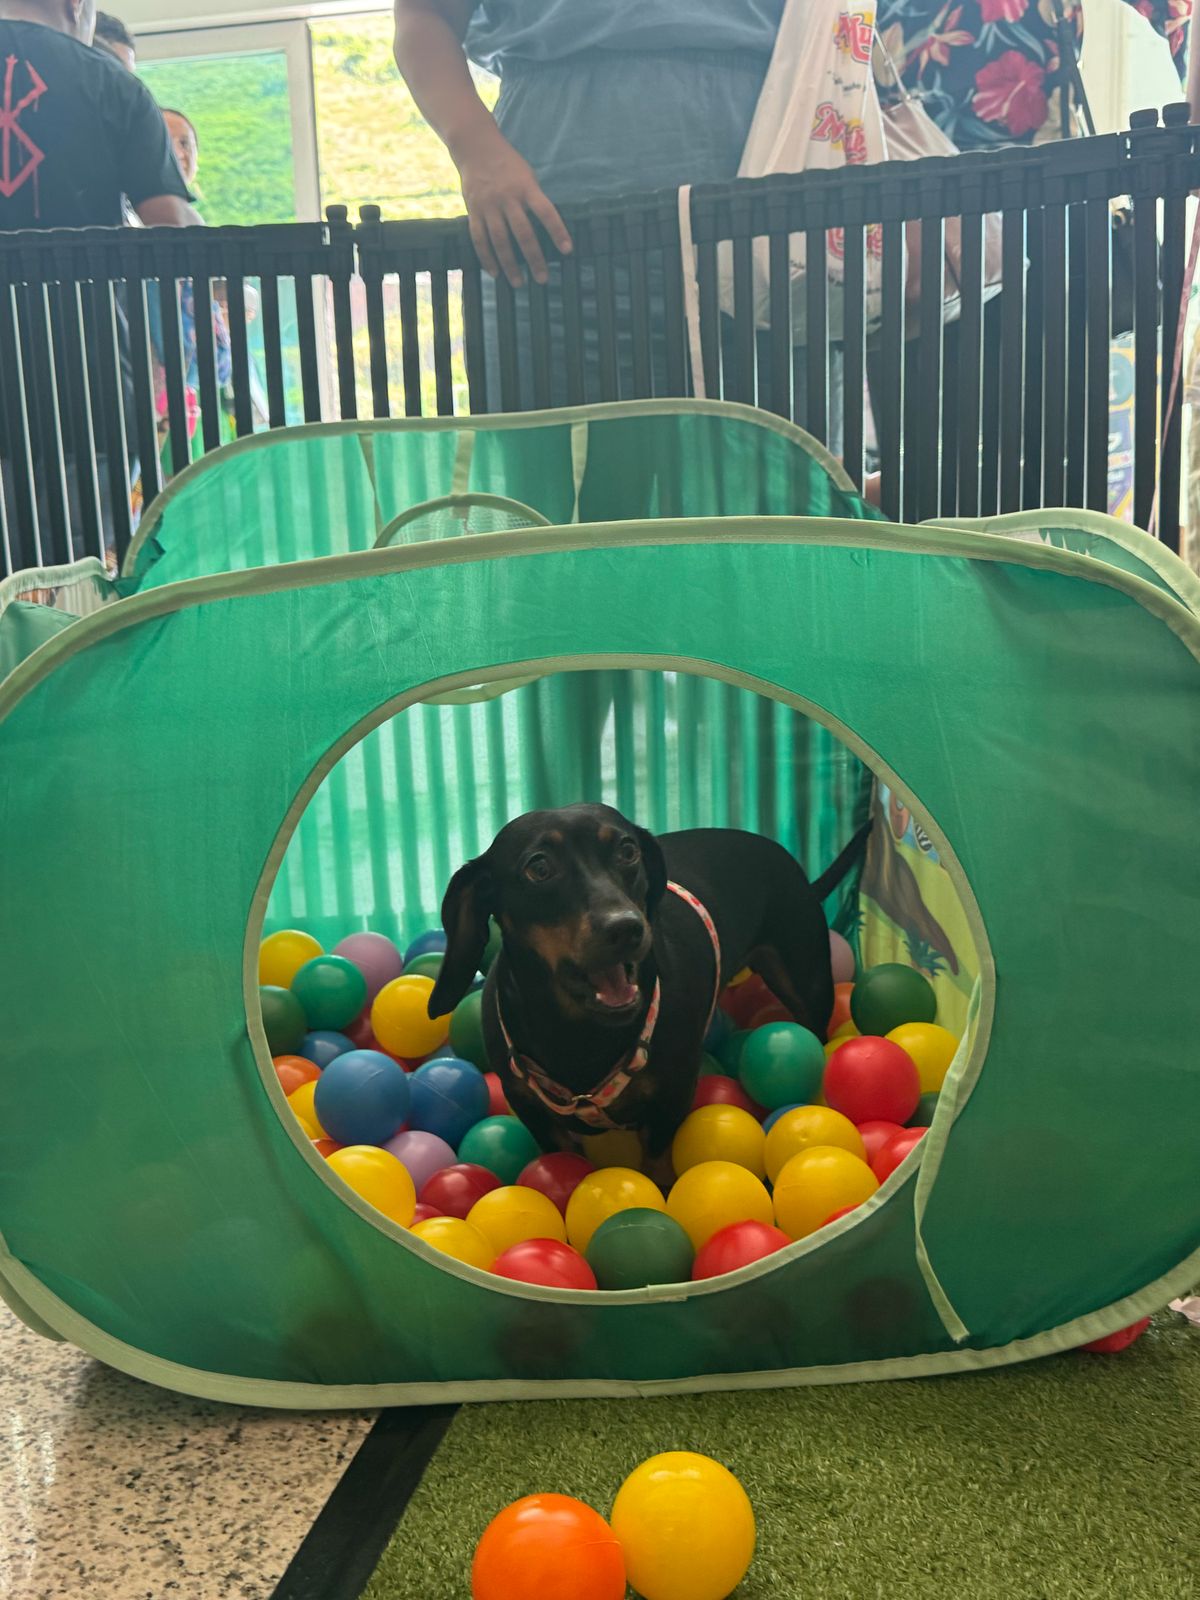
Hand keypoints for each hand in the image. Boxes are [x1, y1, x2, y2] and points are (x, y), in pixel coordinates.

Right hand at [456, 128, 571, 286]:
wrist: (476, 147)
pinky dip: (487, 258)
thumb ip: (535, 199)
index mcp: (526, 187)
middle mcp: (507, 198)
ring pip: (500, 241)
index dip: (558, 231)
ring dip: (510, 265)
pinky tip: (495, 273)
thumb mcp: (527, 175)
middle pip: (523, 233)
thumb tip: (547, 228)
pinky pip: (479, 239)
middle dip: (534, 258)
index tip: (567, 250)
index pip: (546, 212)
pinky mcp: (473, 210)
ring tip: (519, 283)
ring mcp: (489, 205)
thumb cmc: (508, 164)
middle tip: (542, 279)